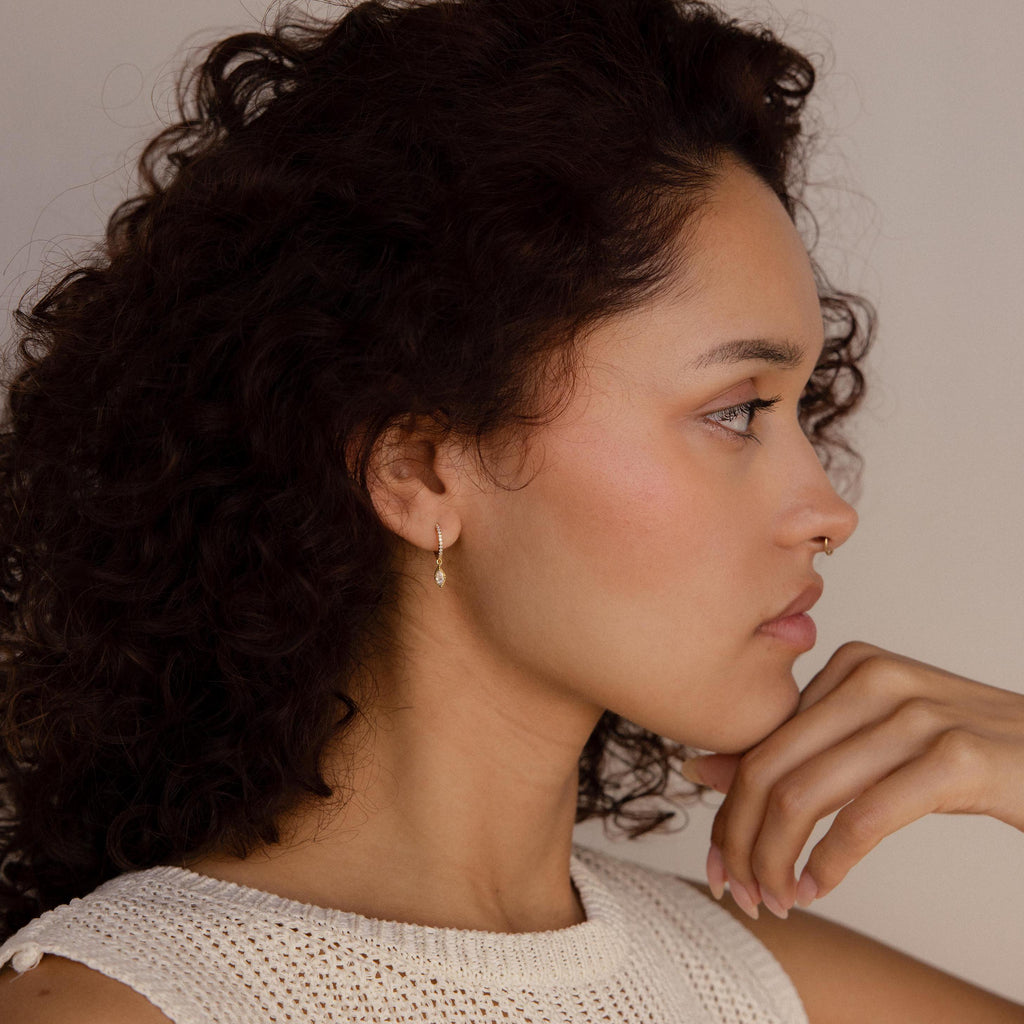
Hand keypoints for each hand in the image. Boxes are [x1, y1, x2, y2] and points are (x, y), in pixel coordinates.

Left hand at [685, 641, 1023, 920]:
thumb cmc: (960, 754)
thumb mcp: (871, 742)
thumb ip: (797, 751)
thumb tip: (703, 770)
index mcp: (848, 665)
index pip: (761, 743)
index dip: (728, 809)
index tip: (717, 860)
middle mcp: (874, 677)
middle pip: (769, 767)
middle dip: (739, 839)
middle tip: (737, 889)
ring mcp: (916, 713)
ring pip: (804, 795)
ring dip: (776, 860)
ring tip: (776, 899)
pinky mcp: (956, 758)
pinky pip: (864, 819)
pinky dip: (828, 865)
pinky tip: (818, 889)